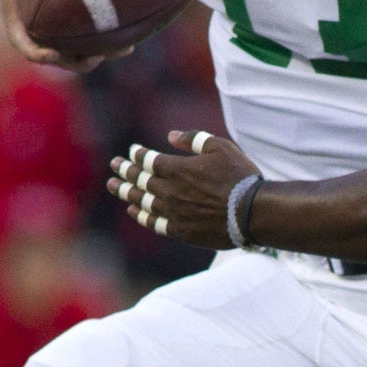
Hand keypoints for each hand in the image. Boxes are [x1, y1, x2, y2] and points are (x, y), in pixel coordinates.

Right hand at [0, 0, 127, 73]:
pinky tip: (131, 41)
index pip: (28, 49)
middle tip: (98, 56)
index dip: (40, 55)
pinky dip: (110, 45)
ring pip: (81, 56)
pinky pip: (91, 46)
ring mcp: (59, 42)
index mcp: (21, 32)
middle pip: (62, 60)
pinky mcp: (73, 37)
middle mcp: (41, 42)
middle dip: (81, 62)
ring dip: (104, 55)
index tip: (52, 54)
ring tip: (125, 48)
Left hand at [108, 130, 256, 249]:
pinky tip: (133, 211)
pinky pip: (154, 222)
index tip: (132, 151)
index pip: (149, 160)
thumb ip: (195, 139)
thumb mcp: (221, 147)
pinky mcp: (180, 230)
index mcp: (178, 169)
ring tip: (114, 187)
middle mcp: (170, 190)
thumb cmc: (240, 177)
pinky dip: (142, 216)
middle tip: (114, 166)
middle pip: (141, 180)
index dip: (138, 155)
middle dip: (125, 171)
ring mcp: (173, 212)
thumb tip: (171, 136)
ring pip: (142, 201)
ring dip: (126, 192)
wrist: (252, 213)